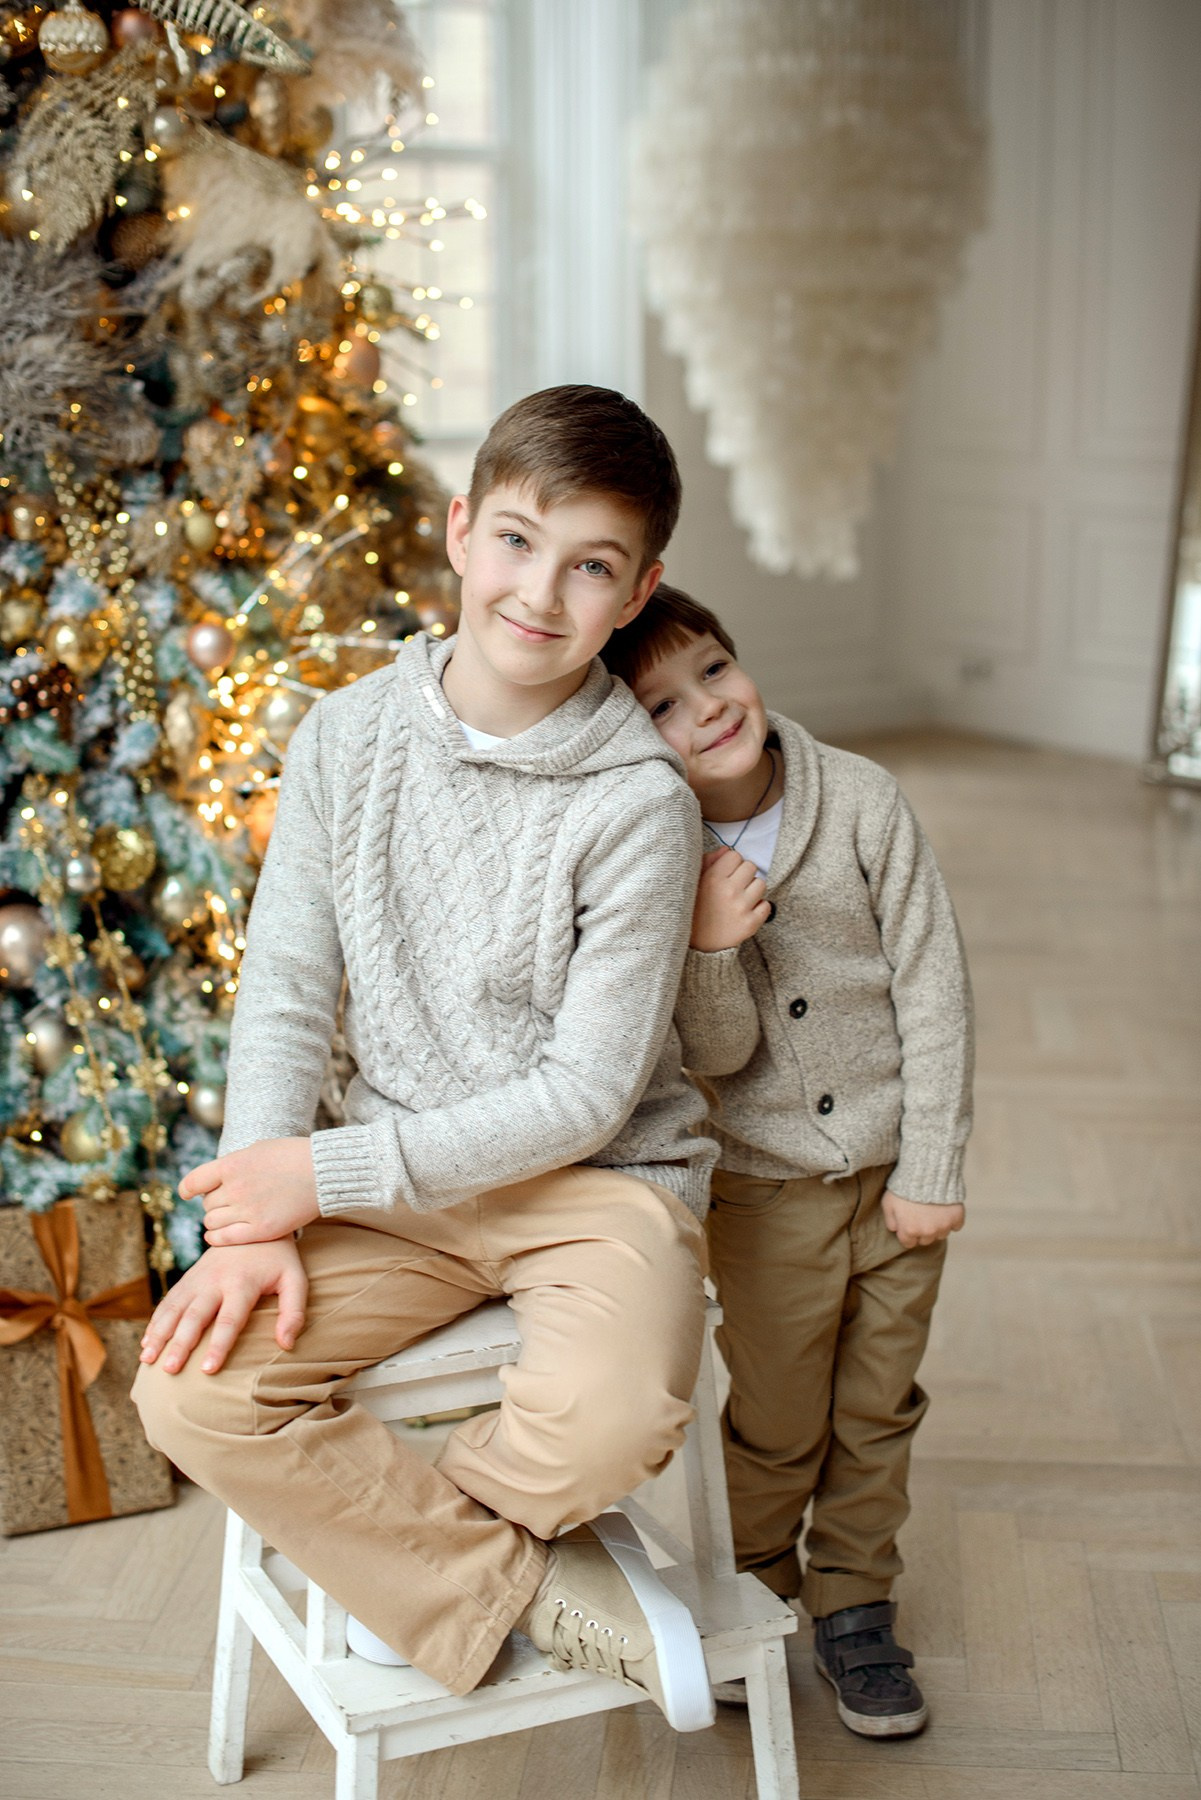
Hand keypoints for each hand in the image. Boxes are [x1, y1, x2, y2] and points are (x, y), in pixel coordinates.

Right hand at [138, 1239, 307, 1374]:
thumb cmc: (278, 1259)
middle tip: (169, 1370)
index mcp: (242, 1283)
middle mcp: (215, 1280)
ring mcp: (198, 1278)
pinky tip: (146, 1342)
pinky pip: (168, 1301)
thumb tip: (286, 1345)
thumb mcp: (295, 1279)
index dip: (218, 1346)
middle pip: (195, 1316)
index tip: (207, 1370)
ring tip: (147, 1359)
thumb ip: (294, 1312)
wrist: (254, 1220)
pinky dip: (156, 1322)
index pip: (229, 1320)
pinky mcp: (189, 1278)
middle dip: (180, 1344)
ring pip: (174, 1308)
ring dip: (160, 1334)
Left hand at [180, 1137, 319, 1246]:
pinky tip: (216, 1235)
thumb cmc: (293, 1156)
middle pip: (207, 1205)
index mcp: (232, 1165)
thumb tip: (216, 1177)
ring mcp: (247, 1210)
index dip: (187, 1189)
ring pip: (212, 1222)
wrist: (323, 1171)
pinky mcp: (260, 1230)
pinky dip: (216, 1238)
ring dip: (216, 1221)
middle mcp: (235, 1188)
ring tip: (228, 1217)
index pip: (194, 1182)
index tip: (187, 1194)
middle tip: (227, 1203)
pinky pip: (224, 1238)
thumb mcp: (258, 1149)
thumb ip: (235, 1164)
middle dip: (213, 1204)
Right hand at [691, 847, 771, 951]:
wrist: (694, 944)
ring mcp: (741, 908)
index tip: (726, 874)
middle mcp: (729, 891)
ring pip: (761, 884)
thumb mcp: (694, 882)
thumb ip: (708, 862)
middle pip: (751, 866)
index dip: (731, 864)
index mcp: (713, 878)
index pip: (735, 855)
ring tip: (741, 899)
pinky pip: (767, 905)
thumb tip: (726, 849)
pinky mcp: (750, 924)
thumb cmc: (693, 908)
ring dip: (753, 890)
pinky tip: (746, 911)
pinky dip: (759, 908)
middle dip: (743, 875)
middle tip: (735, 886)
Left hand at [882, 1189, 964, 1249]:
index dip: (907, 1232)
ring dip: (937, 1226)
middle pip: (925, 1240)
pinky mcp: (957, 1217)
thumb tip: (895, 1230)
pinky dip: (952, 1220)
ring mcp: (944, 1226)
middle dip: (922, 1231)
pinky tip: (945, 1209)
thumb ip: (890, 1221)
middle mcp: (927, 1232)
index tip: (909, 1223)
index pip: (908, 1243)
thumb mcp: (888, 1203)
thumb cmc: (904, 1186)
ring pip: (941, 1234)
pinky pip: (956, 1226)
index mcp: (910, 1231)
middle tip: (921, 1215)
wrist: (926, 1171)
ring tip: (933, 1210)